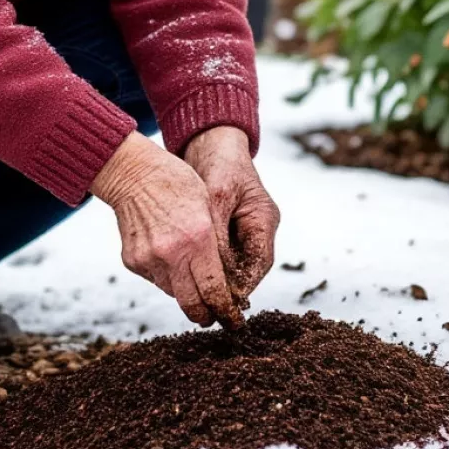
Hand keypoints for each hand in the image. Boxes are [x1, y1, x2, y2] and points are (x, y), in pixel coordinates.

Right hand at [91, 132, 242, 327]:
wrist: (134, 174)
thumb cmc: (177, 184)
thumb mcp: (208, 207)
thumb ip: (216, 247)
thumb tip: (221, 282)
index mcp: (198, 239)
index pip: (215, 290)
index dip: (226, 310)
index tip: (234, 321)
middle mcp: (172, 254)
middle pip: (192, 304)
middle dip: (206, 316)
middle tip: (214, 318)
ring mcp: (149, 260)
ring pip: (173, 293)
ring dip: (186, 292)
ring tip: (193, 281)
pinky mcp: (133, 262)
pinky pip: (156, 280)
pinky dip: (167, 276)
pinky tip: (170, 258)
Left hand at [183, 126, 279, 310]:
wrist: (209, 142)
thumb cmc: (218, 162)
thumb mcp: (216, 194)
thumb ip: (215, 229)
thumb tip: (211, 264)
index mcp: (263, 219)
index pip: (259, 263)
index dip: (243, 285)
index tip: (225, 301)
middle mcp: (256, 229)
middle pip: (246, 270)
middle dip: (227, 288)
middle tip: (206, 306)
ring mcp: (241, 230)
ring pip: (230, 266)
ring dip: (213, 278)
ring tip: (194, 294)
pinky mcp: (223, 230)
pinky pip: (216, 255)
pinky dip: (203, 264)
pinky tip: (185, 272)